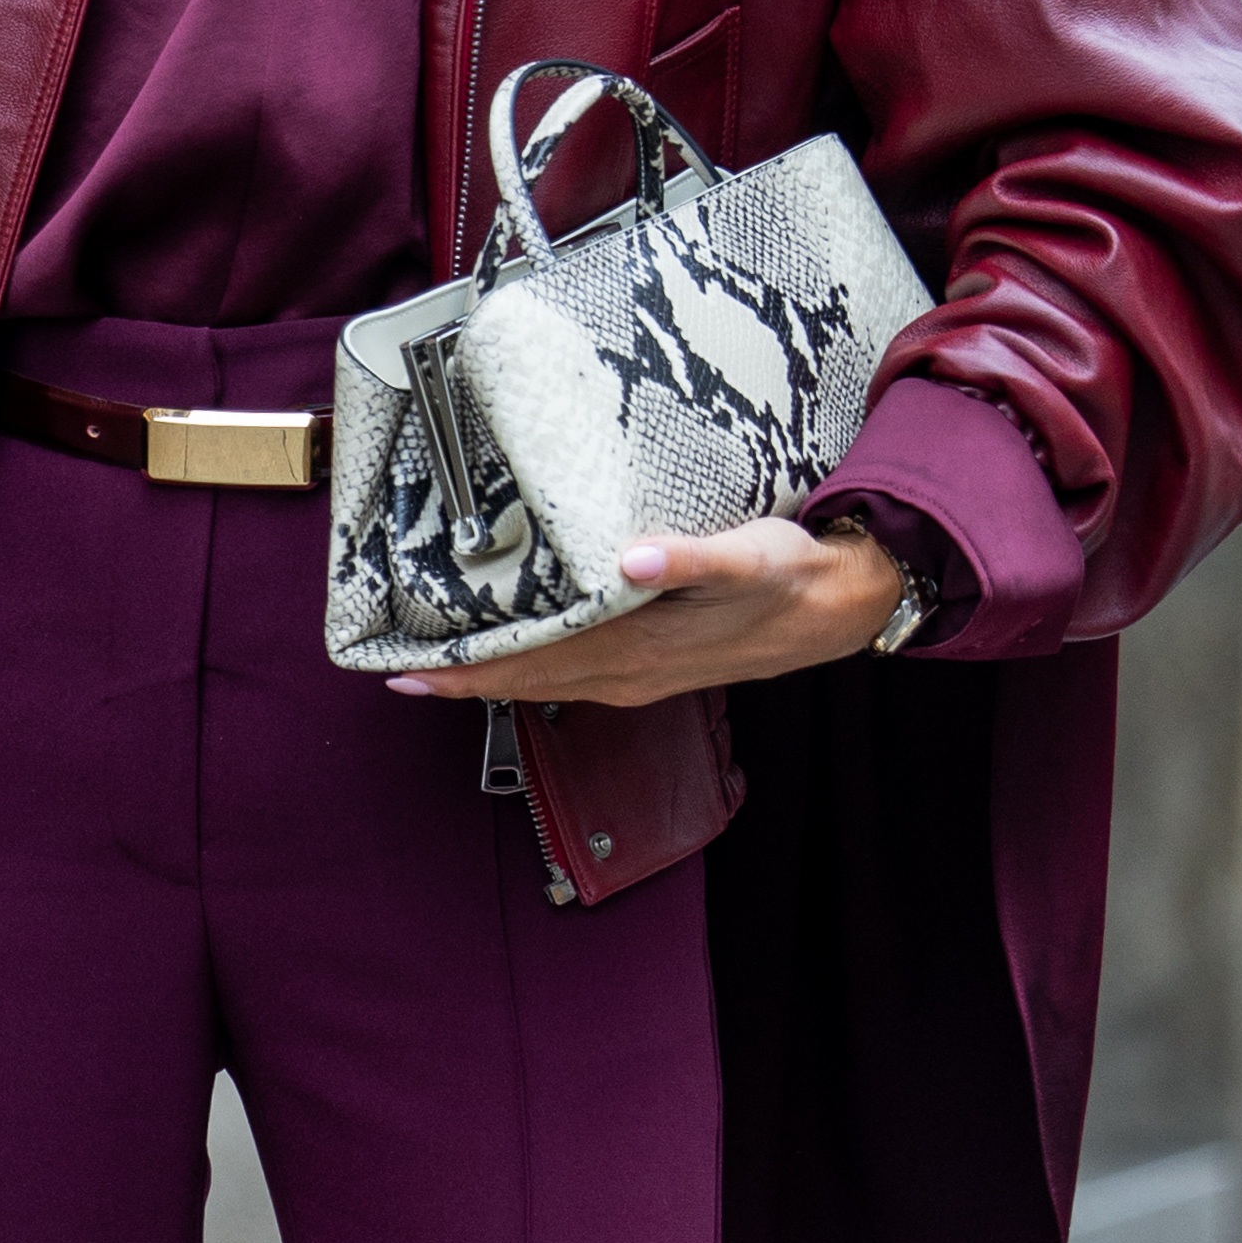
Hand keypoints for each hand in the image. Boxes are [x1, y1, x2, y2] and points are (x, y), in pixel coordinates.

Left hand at [385, 514, 902, 713]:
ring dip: (492, 680)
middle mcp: (630, 673)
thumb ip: (684, 559)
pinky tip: (516, 658)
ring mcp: (640, 677)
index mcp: (639, 649)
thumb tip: (628, 561)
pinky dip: (531, 671)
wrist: (841, 608)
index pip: (535, 664)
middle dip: (462, 680)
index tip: (414, 667)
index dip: (472, 668)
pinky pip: (573, 677)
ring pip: (548, 684)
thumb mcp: (745, 558)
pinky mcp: (653, 668)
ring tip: (439, 670)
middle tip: (399, 671)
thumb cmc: (791, 576)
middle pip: (528, 682)